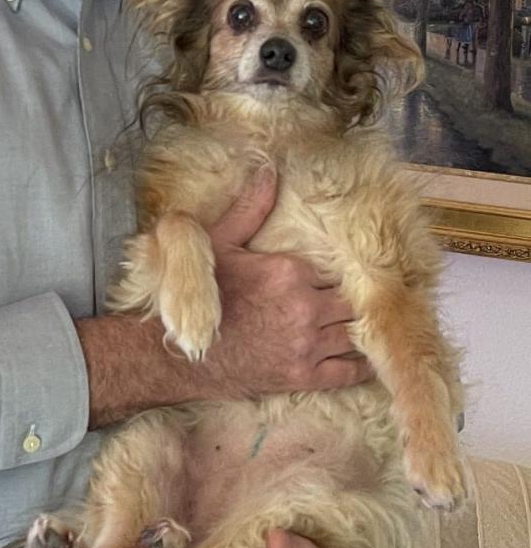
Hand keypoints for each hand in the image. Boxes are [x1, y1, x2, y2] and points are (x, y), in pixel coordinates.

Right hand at [203, 167, 372, 397]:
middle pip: (350, 301)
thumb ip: (250, 210)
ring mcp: (306, 344)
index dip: (332, 274)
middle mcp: (304, 306)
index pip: (333, 269)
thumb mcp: (219, 244)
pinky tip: (364, 359)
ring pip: (354, 334)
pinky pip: (348, 371)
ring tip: (359, 327)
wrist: (182, 354)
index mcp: (288, 271)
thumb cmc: (202, 296)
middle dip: (348, 301)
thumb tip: (268, 171)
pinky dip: (360, 366)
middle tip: (346, 302)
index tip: (332, 277)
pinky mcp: (303, 376)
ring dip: (356, 330)